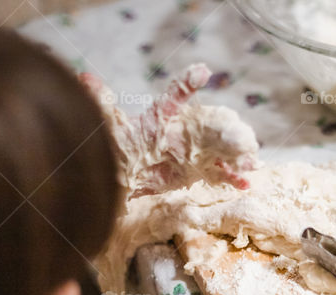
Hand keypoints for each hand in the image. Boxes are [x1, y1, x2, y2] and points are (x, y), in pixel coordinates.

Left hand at [80, 65, 257, 196]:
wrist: (125, 174)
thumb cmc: (120, 147)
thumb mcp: (111, 126)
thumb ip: (103, 102)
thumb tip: (83, 78)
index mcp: (164, 118)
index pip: (175, 98)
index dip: (187, 83)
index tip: (202, 71)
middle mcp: (184, 132)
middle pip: (211, 126)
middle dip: (228, 129)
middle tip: (241, 133)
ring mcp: (194, 151)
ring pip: (222, 149)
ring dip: (238, 154)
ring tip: (252, 160)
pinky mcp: (199, 170)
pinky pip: (220, 173)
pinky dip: (233, 177)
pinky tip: (246, 182)